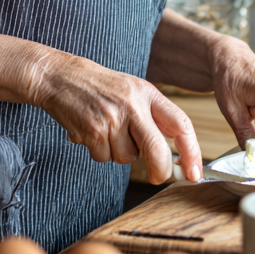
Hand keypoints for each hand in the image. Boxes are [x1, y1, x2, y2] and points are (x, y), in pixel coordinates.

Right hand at [28, 49, 202, 184]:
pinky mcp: (93, 131)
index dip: (192, 152)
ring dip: (118, 152)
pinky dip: (98, 151)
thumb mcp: (132, 90)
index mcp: (147, 93)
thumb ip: (152, 115)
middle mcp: (133, 105)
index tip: (194, 172)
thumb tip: (173, 149)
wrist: (60, 77)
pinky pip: (104, 158)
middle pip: (157, 151)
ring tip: (106, 130)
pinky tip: (91, 131)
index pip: (180, 124)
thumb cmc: (98, 86)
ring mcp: (112, 118)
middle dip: (159, 170)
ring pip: (127, 158)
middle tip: (157, 176)